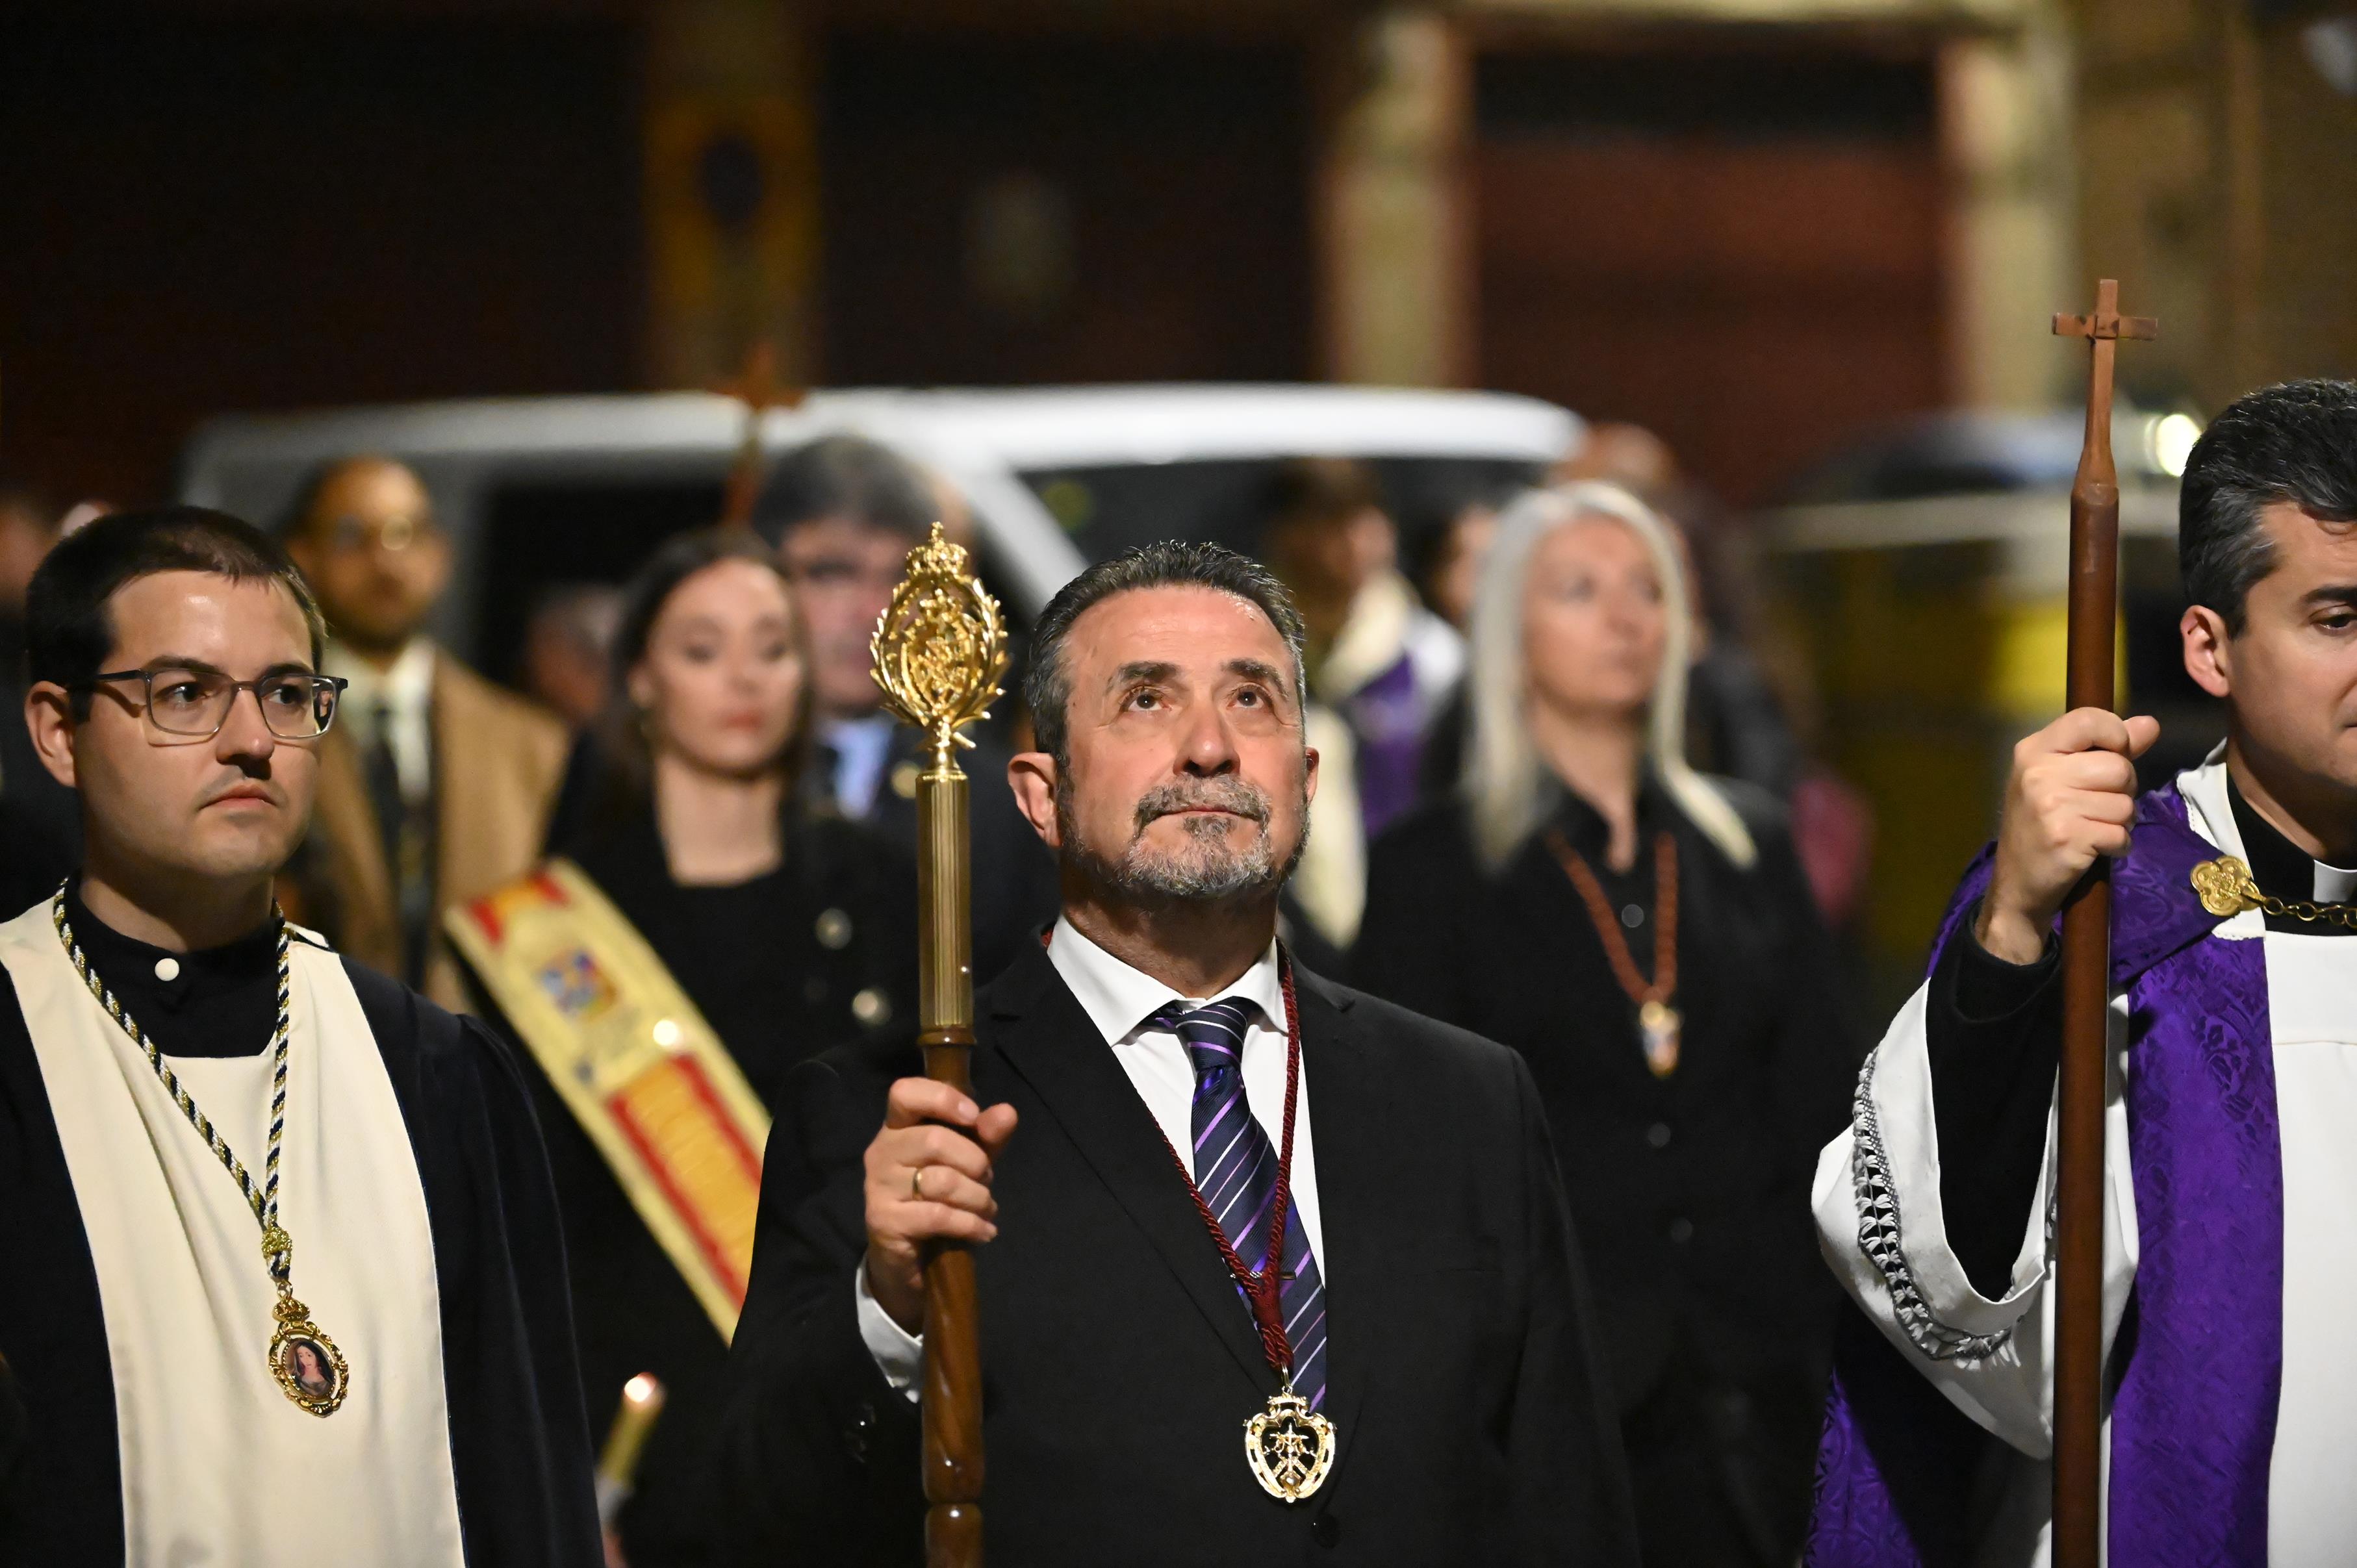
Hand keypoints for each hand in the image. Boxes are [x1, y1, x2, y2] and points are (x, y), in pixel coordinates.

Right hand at [863, 1077, 1018, 1334]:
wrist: (910, 1260)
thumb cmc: (937, 1199)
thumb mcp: (967, 1163)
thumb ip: (985, 1137)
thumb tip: (1007, 1113)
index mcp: (897, 1128)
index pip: (904, 1093)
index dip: (941, 1098)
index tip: (973, 1116)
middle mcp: (881, 1151)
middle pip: (935, 1140)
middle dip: (976, 1163)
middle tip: (985, 1181)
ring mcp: (878, 1187)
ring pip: (942, 1180)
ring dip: (977, 1197)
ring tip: (986, 1208)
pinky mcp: (884, 1220)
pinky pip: (938, 1215)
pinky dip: (971, 1224)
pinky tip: (985, 1231)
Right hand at [1977, 707, 2160, 963]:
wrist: (2016, 884)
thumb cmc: (2041, 825)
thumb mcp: (2063, 778)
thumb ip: (2108, 749)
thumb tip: (2149, 725)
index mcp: (2033, 750)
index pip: (2089, 719)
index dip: (2116, 735)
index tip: (2111, 755)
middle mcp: (2038, 773)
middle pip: (2119, 767)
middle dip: (2122, 790)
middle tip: (2097, 806)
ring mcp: (2050, 806)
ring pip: (2125, 804)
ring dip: (2120, 822)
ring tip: (2093, 829)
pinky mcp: (2067, 838)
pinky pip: (2121, 834)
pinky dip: (2117, 845)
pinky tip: (2094, 849)